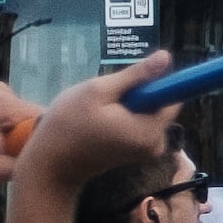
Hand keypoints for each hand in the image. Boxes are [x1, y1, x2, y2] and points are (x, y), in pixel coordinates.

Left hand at [0, 82, 41, 193]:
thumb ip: (23, 167)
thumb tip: (50, 165)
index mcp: (1, 104)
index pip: (46, 121)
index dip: (46, 145)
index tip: (35, 164)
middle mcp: (1, 90)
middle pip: (37, 119)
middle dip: (31, 142)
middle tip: (14, 163)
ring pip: (27, 119)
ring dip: (20, 139)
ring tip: (1, 156)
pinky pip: (15, 116)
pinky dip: (10, 132)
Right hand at [17, 65, 178, 205]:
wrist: (50, 165)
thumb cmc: (68, 125)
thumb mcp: (99, 91)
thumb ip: (136, 75)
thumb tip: (166, 57)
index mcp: (151, 131)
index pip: (173, 96)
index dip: (154, 82)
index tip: (128, 82)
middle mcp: (156, 144)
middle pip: (159, 104)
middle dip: (135, 94)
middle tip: (103, 99)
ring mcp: (146, 151)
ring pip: (145, 113)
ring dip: (126, 105)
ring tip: (97, 111)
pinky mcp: (135, 153)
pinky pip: (137, 124)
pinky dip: (122, 117)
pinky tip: (98, 122)